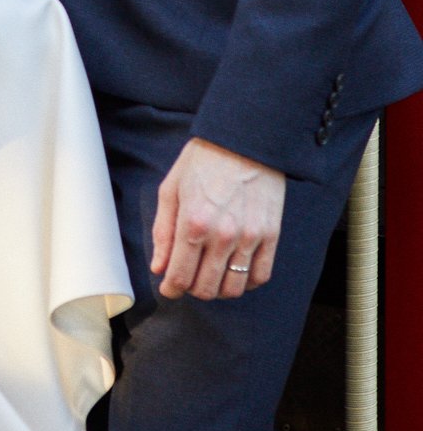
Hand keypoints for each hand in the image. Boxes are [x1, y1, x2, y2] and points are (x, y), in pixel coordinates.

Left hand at [151, 135, 285, 298]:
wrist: (244, 140)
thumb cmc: (203, 161)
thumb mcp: (171, 189)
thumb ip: (163, 232)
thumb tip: (159, 267)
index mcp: (192, 223)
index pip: (180, 276)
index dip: (171, 289)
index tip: (169, 289)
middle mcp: (222, 236)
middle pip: (206, 288)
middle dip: (191, 289)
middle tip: (188, 278)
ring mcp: (249, 238)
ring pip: (233, 289)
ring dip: (218, 289)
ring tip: (210, 275)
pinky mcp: (271, 236)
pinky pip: (260, 276)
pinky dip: (245, 282)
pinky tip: (235, 271)